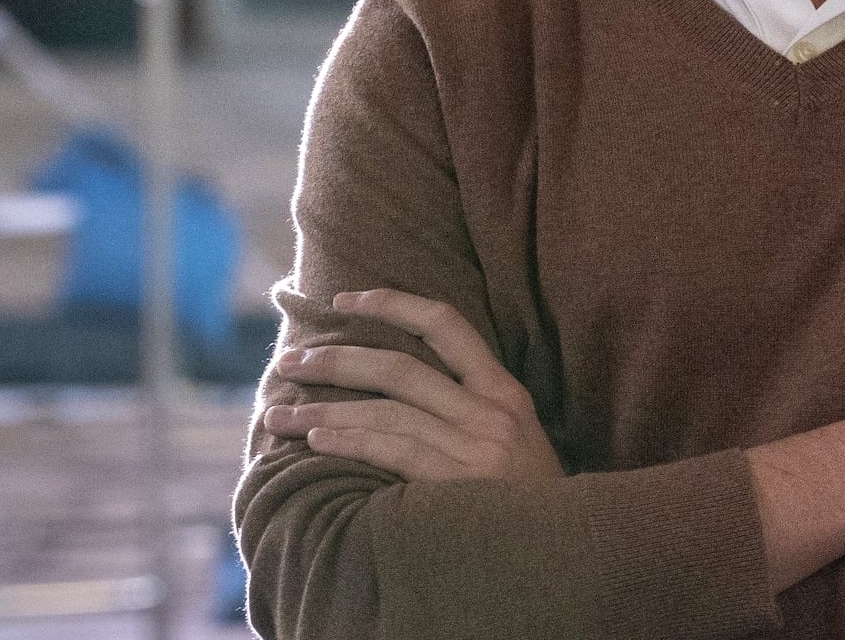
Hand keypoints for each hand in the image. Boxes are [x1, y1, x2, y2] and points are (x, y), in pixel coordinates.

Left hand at [263, 289, 562, 482]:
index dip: (393, 304)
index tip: (345, 299)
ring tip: (282, 414)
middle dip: (337, 360)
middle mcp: (491, 411)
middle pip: (400, 367)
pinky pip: (394, 451)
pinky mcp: (459, 483)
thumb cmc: (526, 496)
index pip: (447, 325)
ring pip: (387, 410)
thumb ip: (469, 409)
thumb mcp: (513, 438)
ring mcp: (476, 447)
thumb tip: (395, 386)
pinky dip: (350, 442)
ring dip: (325, 411)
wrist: (562, 545)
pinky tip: (316, 441)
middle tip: (291, 363)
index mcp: (505, 391)